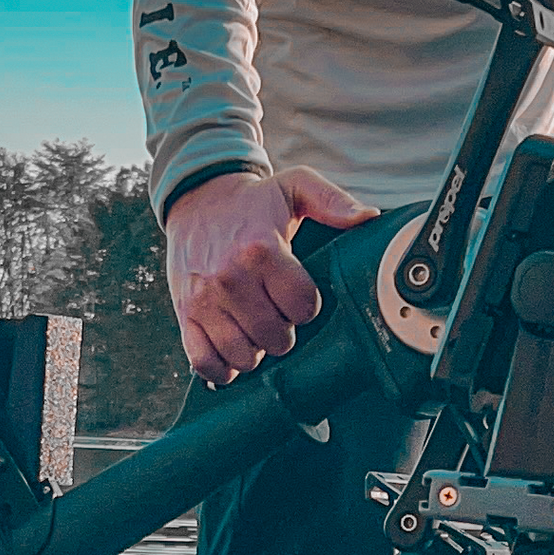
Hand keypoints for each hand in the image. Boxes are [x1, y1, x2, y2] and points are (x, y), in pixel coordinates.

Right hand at [165, 168, 377, 384]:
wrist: (196, 197)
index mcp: (261, 249)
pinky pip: (203, 360)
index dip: (307, 306)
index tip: (298, 295)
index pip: (303, 306)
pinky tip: (231, 352)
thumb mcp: (295, 187)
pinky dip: (221, 367)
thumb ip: (334, 202)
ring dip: (256, 349)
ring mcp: (204, 298)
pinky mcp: (184, 310)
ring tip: (255, 327)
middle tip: (277, 311)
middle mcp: (230, 276)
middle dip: (284, 330)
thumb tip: (368, 218)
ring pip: (243, 354)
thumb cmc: (250, 200)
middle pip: (276, 337)